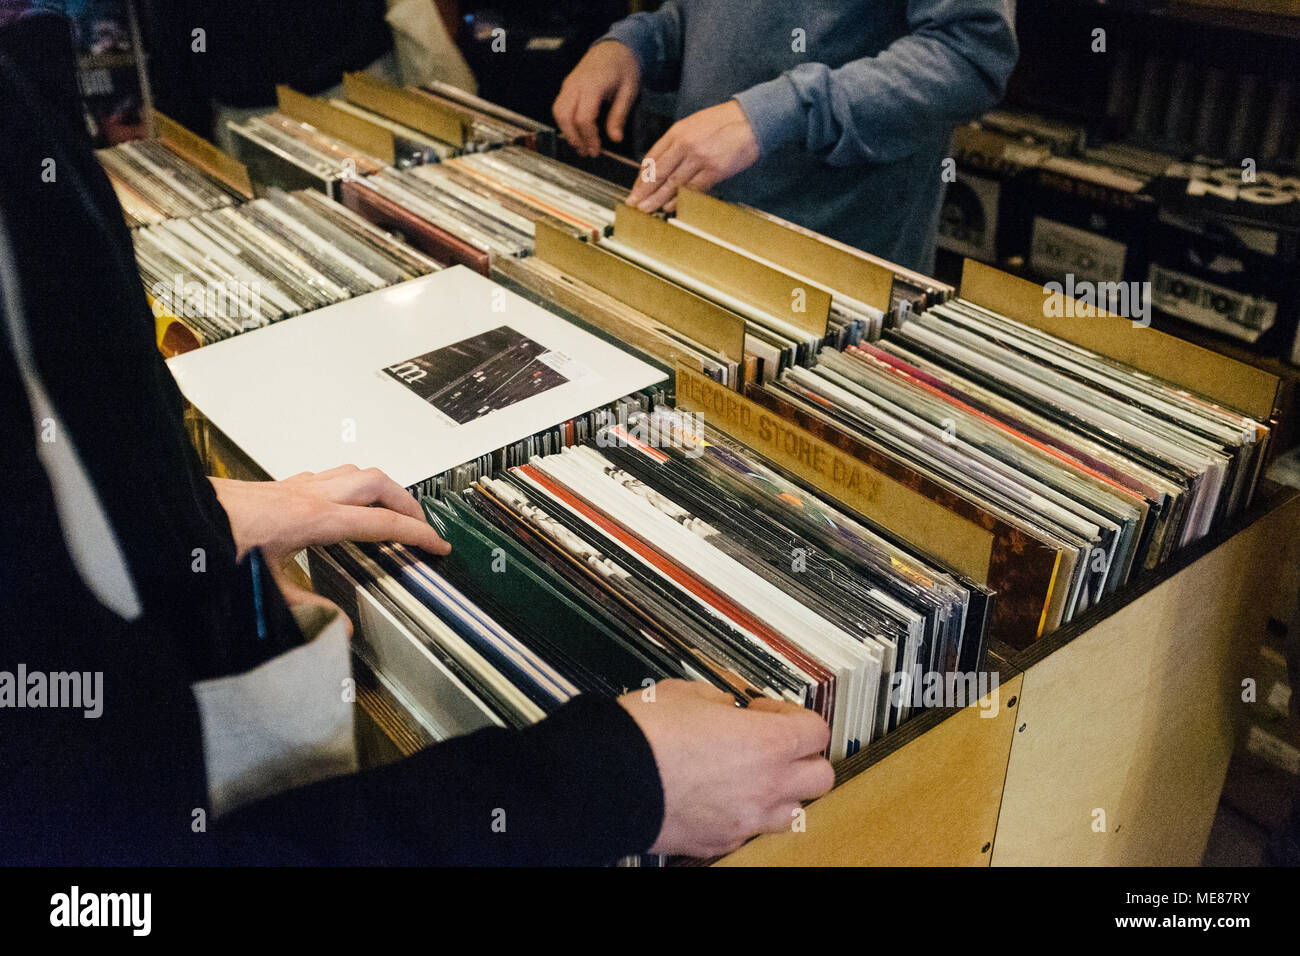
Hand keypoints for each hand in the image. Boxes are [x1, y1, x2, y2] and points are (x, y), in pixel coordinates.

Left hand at [211, 466, 449, 615]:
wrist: (183, 513)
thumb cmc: (218, 542)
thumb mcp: (265, 585)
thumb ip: (306, 609)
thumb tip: (340, 629)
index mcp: (317, 520)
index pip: (383, 522)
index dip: (417, 533)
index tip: (438, 544)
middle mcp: (314, 495)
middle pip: (380, 484)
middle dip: (409, 503)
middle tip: (422, 527)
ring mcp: (300, 485)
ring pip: (358, 472)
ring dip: (383, 488)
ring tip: (394, 510)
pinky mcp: (284, 485)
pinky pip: (332, 475)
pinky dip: (353, 485)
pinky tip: (347, 503)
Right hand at [552, 41, 640, 156]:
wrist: (616, 46)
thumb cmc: (624, 66)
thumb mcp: (629, 91)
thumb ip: (619, 115)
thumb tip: (615, 138)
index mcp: (593, 85)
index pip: (584, 118)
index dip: (589, 137)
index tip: (596, 150)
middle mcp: (576, 84)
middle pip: (565, 116)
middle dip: (574, 138)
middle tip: (587, 152)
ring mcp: (569, 84)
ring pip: (558, 112)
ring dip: (567, 132)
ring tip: (581, 145)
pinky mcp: (568, 86)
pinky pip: (560, 106)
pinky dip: (566, 122)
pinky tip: (577, 132)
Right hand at [619, 680, 833, 857]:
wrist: (606, 780)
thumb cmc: (643, 736)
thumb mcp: (683, 693)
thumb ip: (716, 698)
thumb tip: (721, 705)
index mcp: (766, 743)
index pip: (817, 731)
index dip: (794, 716)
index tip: (767, 710)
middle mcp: (765, 786)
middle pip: (820, 777)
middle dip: (802, 757)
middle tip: (773, 743)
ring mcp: (744, 820)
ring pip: (793, 812)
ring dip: (781, 792)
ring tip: (752, 775)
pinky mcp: (719, 842)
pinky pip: (751, 831)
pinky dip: (745, 815)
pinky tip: (721, 797)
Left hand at [625, 100, 759, 212]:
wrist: (752, 119)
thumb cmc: (725, 121)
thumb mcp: (694, 123)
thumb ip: (678, 142)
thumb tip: (663, 162)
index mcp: (678, 132)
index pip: (652, 157)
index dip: (642, 176)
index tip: (636, 187)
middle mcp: (685, 144)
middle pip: (659, 172)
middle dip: (644, 190)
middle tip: (633, 203)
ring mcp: (700, 158)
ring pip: (673, 183)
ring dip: (658, 198)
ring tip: (647, 209)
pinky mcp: (714, 170)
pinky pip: (693, 189)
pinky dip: (680, 199)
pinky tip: (671, 207)